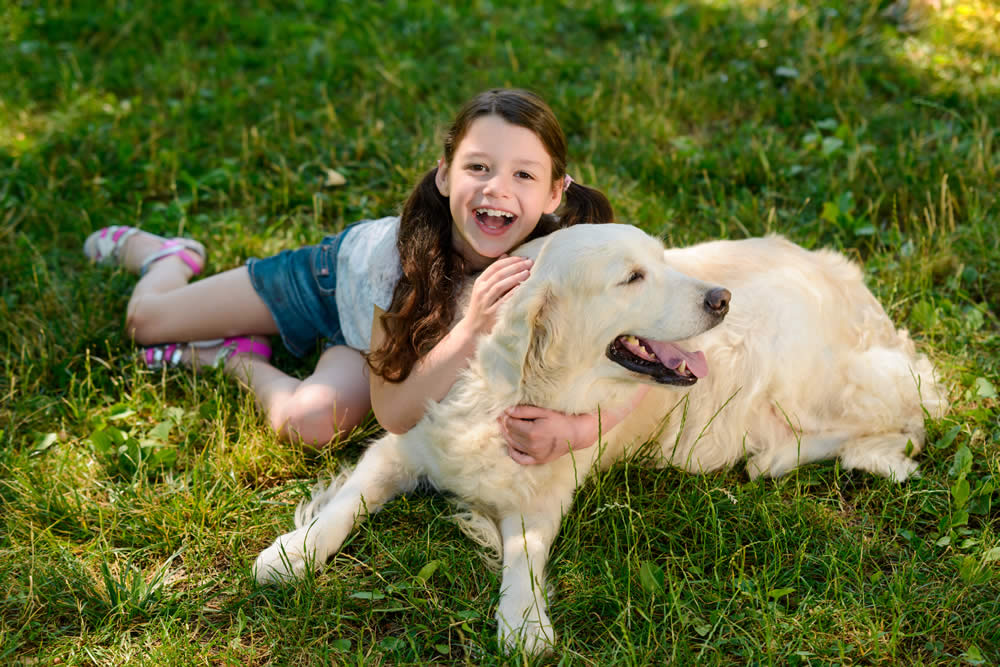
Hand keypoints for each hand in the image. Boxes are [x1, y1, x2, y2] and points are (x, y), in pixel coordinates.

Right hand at [459, 255, 532, 336]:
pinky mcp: (492, 313)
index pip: (495, 267)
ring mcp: (486, 302)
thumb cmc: (482, 306)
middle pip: (499, 274)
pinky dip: (513, 293)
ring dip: (515, 277)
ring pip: (500, 286)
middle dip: (515, 266)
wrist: (472, 328)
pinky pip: (503, 301)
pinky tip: (522, 287)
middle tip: (529, 262)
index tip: (523, 258)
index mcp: (479, 282)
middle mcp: (481, 291)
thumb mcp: (484, 288)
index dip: (510, 261)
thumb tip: (505, 255)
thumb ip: (494, 273)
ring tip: (528, 272)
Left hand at [500, 386, 652, 464]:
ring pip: (512, 445)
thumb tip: (507, 410)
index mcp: (532, 432)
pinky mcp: (538, 460)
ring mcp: (535, 454)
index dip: (505, 417)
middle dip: (505, 425)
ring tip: (506, 427)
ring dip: (507, 436)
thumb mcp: (543, 411)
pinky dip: (512, 452)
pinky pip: (520, 459)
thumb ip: (524, 410)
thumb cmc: (561, 419)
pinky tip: (511, 444)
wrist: (577, 433)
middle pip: (510, 434)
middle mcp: (532, 445)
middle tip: (502, 417)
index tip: (503, 411)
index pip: (510, 424)